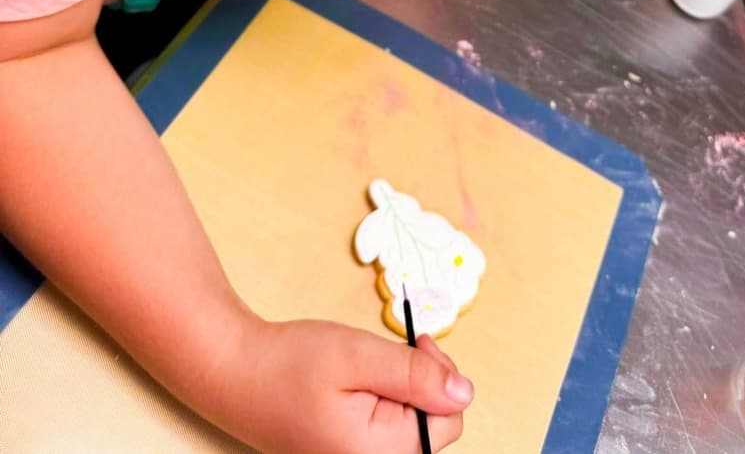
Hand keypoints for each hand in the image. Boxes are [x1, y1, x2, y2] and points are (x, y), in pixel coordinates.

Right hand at [229, 317, 472, 453]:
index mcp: (378, 453)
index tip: (416, 345)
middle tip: (394, 351)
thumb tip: (464, 391)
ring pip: (411, 429)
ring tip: (369, 368)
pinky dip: (384, 403)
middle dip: (422, 383)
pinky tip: (360, 384)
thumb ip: (414, 375)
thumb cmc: (290, 364)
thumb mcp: (358, 355)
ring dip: (403, 392)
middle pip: (433, 428)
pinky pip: (386, 432)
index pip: (449, 422)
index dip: (440, 376)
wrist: (236, 375)